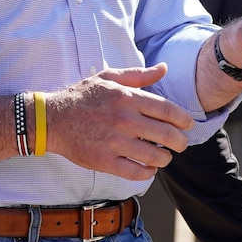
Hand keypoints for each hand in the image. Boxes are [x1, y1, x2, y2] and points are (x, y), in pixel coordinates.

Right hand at [45, 65, 194, 181]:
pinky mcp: (105, 161)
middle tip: (181, 144)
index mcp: (127, 98)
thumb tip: (163, 68)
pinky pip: (136, 172)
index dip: (184, 120)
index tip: (188, 125)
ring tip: (164, 156)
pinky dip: (148, 172)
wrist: (52, 119)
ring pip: (155, 156)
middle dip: (180, 142)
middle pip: (167, 135)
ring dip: (165, 158)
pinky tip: (149, 168)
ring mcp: (115, 142)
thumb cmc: (82, 96)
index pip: (167, 110)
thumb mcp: (109, 78)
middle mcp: (124, 120)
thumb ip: (139, 75)